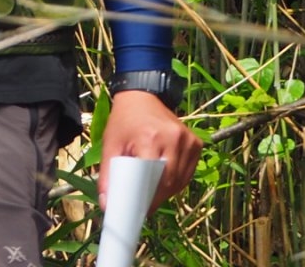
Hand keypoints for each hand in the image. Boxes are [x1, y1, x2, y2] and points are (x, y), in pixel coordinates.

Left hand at [98, 89, 200, 209]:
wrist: (142, 95)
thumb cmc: (124, 120)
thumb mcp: (110, 143)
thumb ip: (108, 174)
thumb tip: (107, 204)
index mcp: (150, 138)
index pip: (152, 178)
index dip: (146, 198)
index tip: (138, 209)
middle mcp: (174, 139)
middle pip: (168, 183)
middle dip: (155, 197)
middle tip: (143, 202)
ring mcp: (188, 141)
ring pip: (180, 181)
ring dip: (167, 191)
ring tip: (151, 190)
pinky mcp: (196, 143)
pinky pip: (188, 173)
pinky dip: (177, 181)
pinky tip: (164, 179)